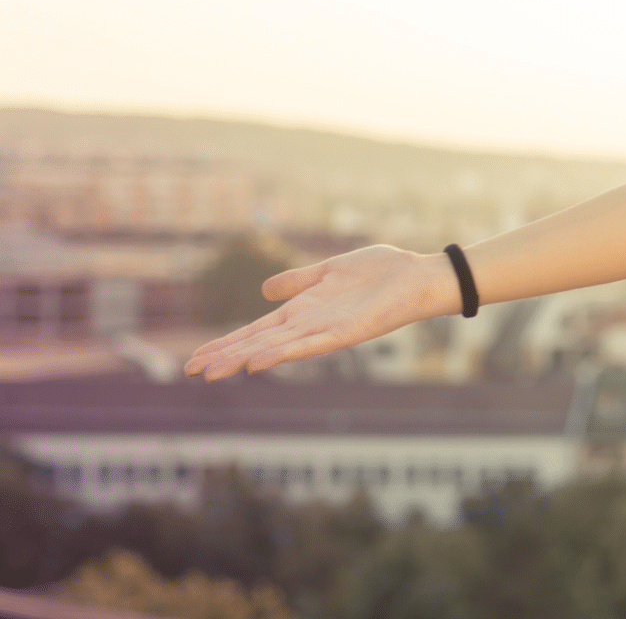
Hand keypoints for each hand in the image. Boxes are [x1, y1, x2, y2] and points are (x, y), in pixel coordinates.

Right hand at [183, 245, 460, 380]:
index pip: (256, 330)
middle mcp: (310, 324)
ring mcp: (326, 330)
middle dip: (225, 356)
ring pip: (277, 348)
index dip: (226, 343)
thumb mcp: (330, 270)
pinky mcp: (346, 333)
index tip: (195, 359)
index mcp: (303, 309)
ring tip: (214, 371)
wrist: (418, 275)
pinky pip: (310, 345)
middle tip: (192, 372)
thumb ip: (299, 281)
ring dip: (245, 359)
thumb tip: (264, 291)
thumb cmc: (380, 272)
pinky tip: (260, 361)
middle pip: (258, 343)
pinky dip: (284, 353)